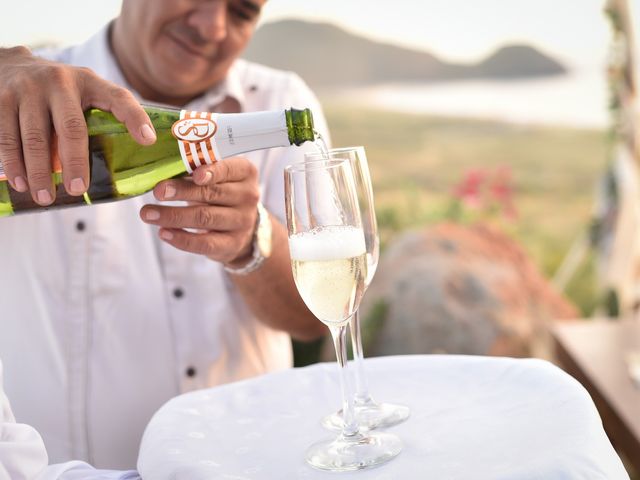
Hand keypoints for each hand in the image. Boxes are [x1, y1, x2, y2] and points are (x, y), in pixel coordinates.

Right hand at [0, 46, 155, 204]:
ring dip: (39, 171)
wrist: (11, 65)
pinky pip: (6, 137)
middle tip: (77, 189)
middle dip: (75, 162)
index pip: (119, 98)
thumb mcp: (85, 93)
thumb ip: (104, 117)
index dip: (135, 118)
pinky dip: (13, 164)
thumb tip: (129, 163)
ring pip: (34, 137)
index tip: (148, 141)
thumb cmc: (59, 92)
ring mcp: (27, 89)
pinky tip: (21, 183)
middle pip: (71, 128)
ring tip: (45, 196)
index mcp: (89, 82)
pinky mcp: (1, 98)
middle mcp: (59, 82)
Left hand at [139, 157, 260, 264]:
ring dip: (173, 216)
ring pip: (205, 218)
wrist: (239, 225)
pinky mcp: (232, 244)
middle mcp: (248, 196)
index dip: (212, 171)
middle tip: (157, 191)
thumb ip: (196, 170)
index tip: (194, 174)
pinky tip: (164, 233)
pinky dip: (181, 239)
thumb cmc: (221, 193)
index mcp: (245, 173)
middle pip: (212, 194)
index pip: (229, 169)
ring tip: (148, 214)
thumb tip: (163, 169)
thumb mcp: (216, 176)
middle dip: (182, 192)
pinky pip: (205, 243)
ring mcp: (242, 222)